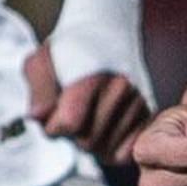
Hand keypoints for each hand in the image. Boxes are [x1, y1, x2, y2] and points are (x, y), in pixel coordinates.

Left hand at [26, 44, 155, 165]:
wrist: (107, 31)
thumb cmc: (69, 50)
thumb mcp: (41, 62)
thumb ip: (37, 91)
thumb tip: (39, 118)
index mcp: (94, 76)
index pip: (68, 125)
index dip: (52, 124)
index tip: (53, 110)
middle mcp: (122, 90)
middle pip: (86, 142)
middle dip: (72, 134)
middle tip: (72, 112)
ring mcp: (139, 104)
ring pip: (105, 151)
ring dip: (91, 142)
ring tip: (88, 116)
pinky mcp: (149, 116)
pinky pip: (124, 154)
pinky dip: (110, 148)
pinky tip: (103, 128)